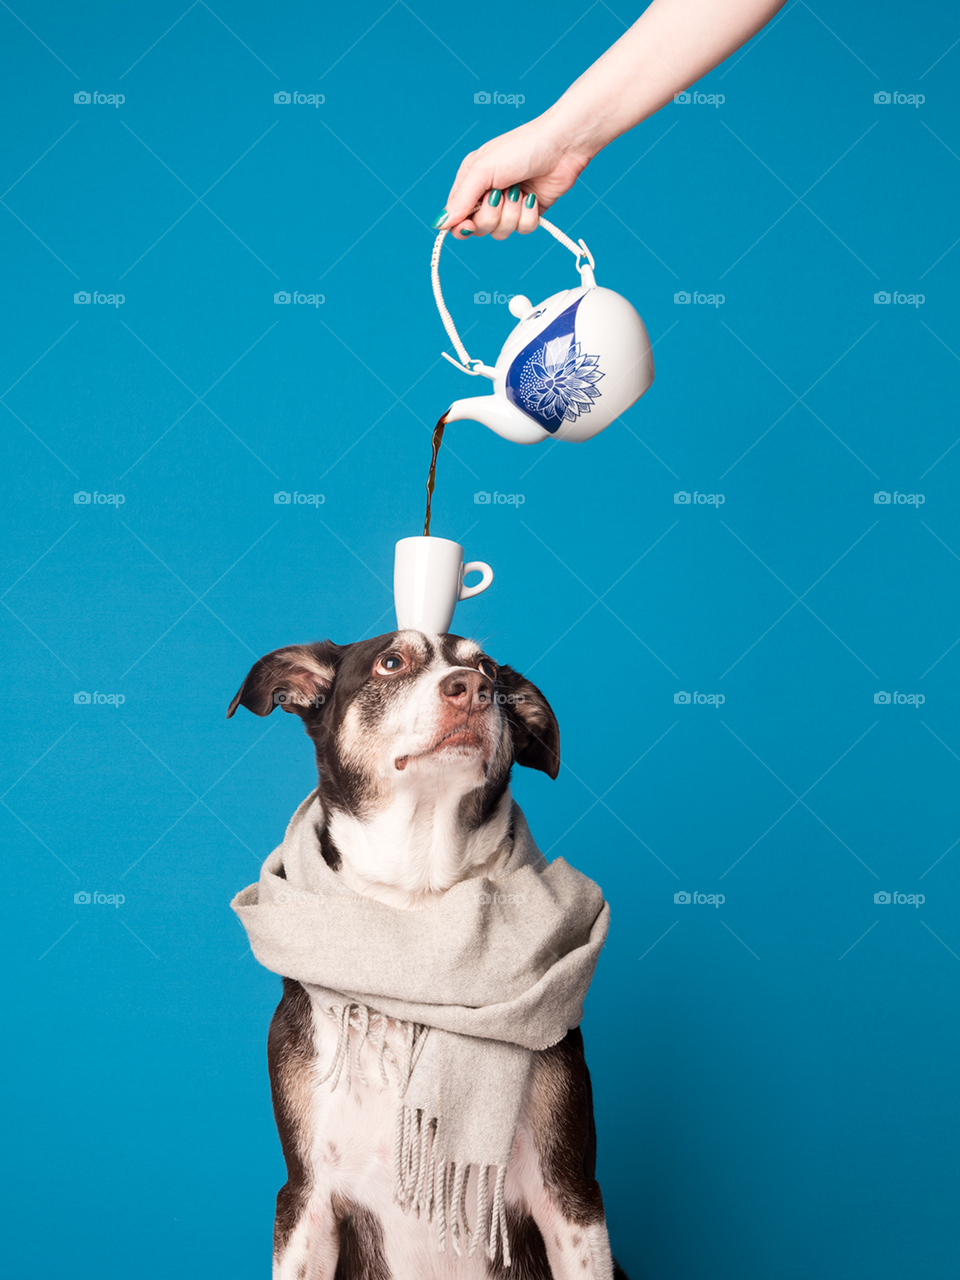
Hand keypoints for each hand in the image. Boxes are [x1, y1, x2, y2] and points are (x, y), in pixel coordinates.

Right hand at [431, 116, 590, 240]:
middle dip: (492, 215)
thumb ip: (461, 199)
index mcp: (471, 181)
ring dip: (512, 214)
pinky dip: (528, 216)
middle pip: (479, 229)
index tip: (468, 225)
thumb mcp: (483, 170)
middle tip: (501, 194)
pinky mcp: (528, 212)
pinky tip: (532, 198)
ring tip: (520, 191)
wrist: (561, 146)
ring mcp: (509, 205)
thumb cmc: (521, 148)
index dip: (461, 226)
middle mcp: (487, 195)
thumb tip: (439, 224)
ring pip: (501, 232)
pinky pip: (523, 230)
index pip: (456, 217)